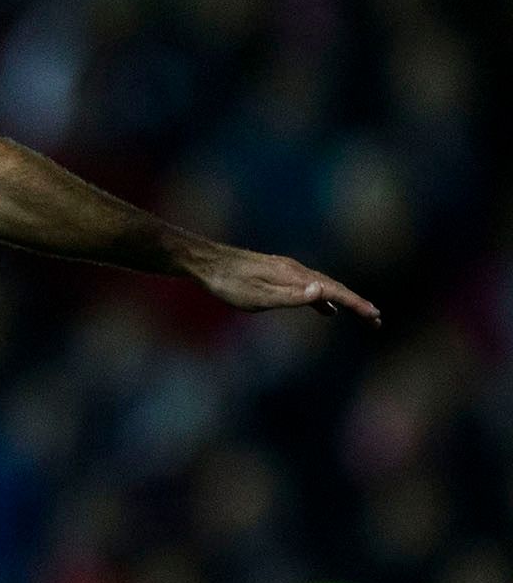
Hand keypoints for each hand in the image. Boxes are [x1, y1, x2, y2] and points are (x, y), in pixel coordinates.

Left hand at [197, 247, 380, 325]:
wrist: (204, 261)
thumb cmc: (229, 283)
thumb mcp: (260, 296)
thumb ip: (293, 296)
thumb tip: (325, 291)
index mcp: (295, 276)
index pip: (334, 291)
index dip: (356, 304)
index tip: (376, 317)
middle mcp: (295, 269)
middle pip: (334, 287)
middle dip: (357, 303)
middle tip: (377, 320)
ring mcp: (286, 269)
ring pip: (323, 285)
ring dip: (343, 300)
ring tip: (360, 314)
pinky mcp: (276, 272)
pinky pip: (308, 285)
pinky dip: (323, 297)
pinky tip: (325, 308)